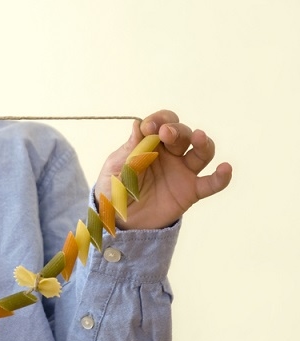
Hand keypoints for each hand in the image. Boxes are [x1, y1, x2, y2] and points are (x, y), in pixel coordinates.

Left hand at [95, 110, 232, 229]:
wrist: (120, 220)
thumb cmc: (115, 189)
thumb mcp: (115, 168)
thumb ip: (129, 150)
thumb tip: (137, 124)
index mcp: (149, 143)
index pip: (161, 123)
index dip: (158, 120)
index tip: (148, 127)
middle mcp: (169, 153)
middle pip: (182, 134)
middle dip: (176, 130)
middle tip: (166, 133)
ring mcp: (182, 171)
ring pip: (201, 152)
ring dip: (202, 142)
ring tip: (199, 137)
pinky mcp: (190, 191)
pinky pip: (211, 183)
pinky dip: (221, 177)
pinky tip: (225, 169)